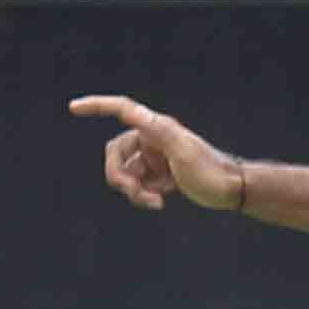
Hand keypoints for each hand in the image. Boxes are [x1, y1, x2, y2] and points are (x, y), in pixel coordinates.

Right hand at [68, 93, 246, 212]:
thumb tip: (131, 111)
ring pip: (126, 172)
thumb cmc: (211, 171)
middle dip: (119, 176)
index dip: (96, 106)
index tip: (73, 108)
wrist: (234, 190)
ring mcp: (156, 157)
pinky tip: (159, 202)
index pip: (121, 109)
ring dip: (133, 190)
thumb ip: (159, 132)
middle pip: (116, 154)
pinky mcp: (161, 175)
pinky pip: (138, 183)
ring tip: (154, 202)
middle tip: (136, 194)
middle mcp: (152, 139)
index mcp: (155, 128)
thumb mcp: (183, 152)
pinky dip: (142, 194)